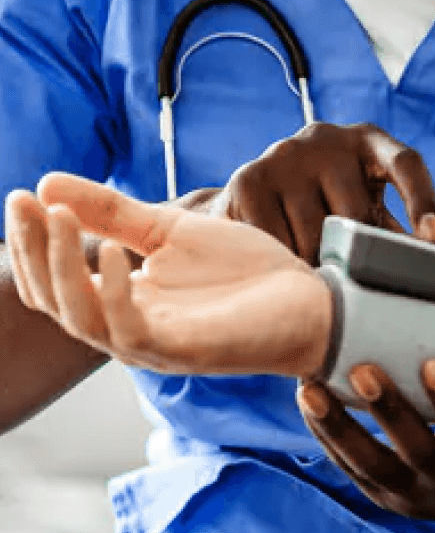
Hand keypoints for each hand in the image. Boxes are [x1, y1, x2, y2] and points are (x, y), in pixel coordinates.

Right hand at [6, 173, 331, 377]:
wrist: (307, 297)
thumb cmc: (244, 270)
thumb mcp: (172, 229)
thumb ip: (113, 212)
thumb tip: (47, 182)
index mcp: (119, 301)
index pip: (53, 279)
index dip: (31, 241)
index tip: (18, 195)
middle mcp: (124, 327)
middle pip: (55, 299)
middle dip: (36, 251)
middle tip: (26, 204)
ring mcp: (151, 342)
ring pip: (82, 315)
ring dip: (64, 267)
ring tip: (61, 217)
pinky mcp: (181, 350)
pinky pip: (131, 328)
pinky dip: (117, 290)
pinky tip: (115, 252)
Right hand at [209, 122, 434, 262]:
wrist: (251, 197)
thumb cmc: (324, 205)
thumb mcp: (362, 205)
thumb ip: (390, 229)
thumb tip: (424, 269)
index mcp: (368, 141)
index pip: (405, 162)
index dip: (422, 199)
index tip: (433, 237)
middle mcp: (327, 139)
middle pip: (357, 213)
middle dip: (356, 253)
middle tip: (352, 278)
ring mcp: (286, 156)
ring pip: (316, 234)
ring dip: (318, 264)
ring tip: (315, 274)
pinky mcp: (249, 180)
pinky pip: (276, 240)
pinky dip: (285, 262)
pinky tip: (284, 265)